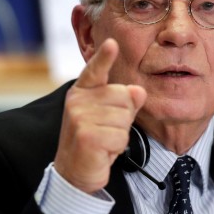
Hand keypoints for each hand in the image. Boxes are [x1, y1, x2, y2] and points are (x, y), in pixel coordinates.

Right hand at [53, 38, 146, 193]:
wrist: (75, 171)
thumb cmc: (95, 139)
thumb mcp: (112, 116)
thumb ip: (126, 101)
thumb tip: (139, 91)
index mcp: (83, 91)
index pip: (95, 70)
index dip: (104, 57)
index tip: (112, 43)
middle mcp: (78, 101)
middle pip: (123, 96)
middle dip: (124, 116)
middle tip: (106, 129)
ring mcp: (79, 119)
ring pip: (124, 118)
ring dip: (120, 134)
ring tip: (103, 140)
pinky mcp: (86, 137)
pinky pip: (120, 136)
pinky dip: (116, 147)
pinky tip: (103, 151)